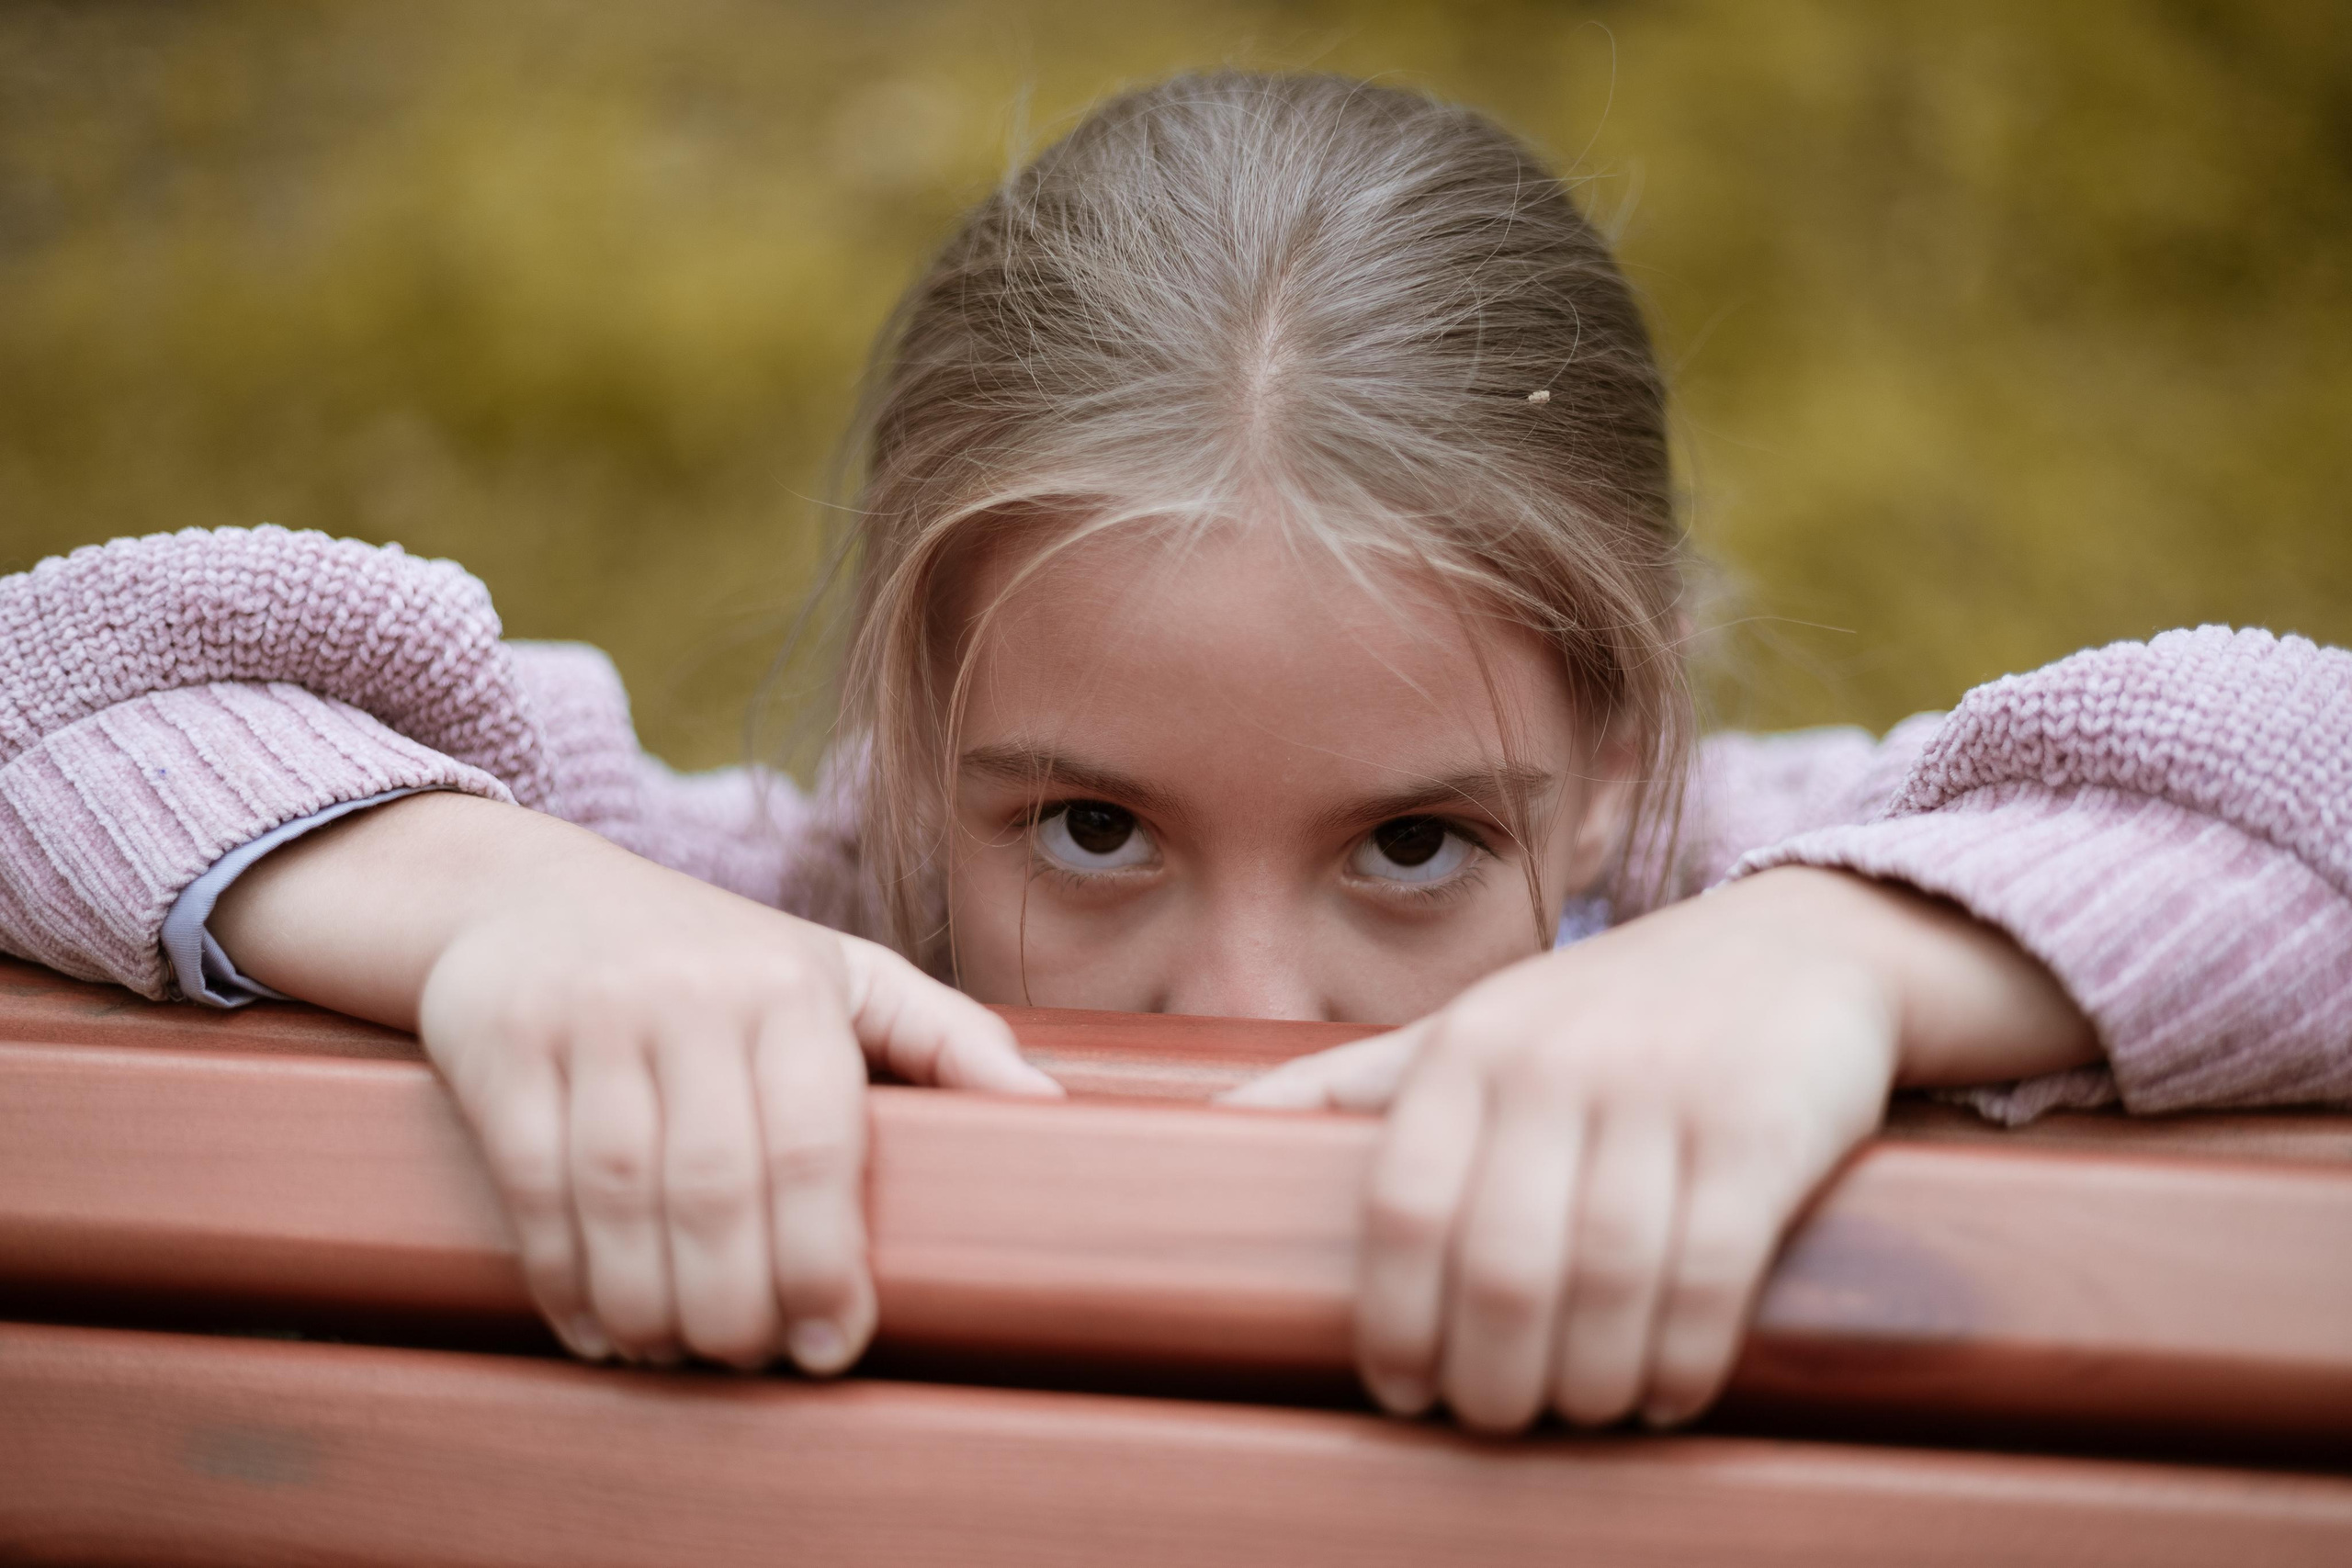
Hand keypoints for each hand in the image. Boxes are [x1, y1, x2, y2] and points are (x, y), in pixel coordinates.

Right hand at [213, 791, 1061, 1373]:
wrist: (523, 892)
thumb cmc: (711, 956)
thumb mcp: (839, 974)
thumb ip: (946, 1038)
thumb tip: (1052, 1111)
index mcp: (792, 984)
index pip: (815, 1141)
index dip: (823, 1259)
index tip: (833, 1343)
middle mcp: (691, 994)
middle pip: (717, 1184)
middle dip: (737, 1302)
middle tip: (752, 1360)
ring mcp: (591, 1017)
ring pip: (620, 1195)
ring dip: (652, 1305)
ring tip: (680, 1355)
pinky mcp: (501, 1043)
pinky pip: (535, 1184)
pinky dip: (567, 1277)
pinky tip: (602, 1327)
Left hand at [1222, 867, 2095, 1433]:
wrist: (1796, 947)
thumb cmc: (1602, 1017)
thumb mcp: (1465, 1028)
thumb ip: (1345, 1087)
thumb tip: (1193, 1133)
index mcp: (1463, 1050)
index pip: (1401, 1208)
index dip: (1395, 1321)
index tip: (1402, 1388)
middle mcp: (1552, 1063)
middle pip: (1500, 1264)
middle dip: (1493, 1376)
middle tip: (1497, 1417)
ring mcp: (1661, 1093)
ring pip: (1605, 1280)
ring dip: (1587, 1382)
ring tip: (1580, 1411)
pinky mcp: (1760, 1127)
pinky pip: (1709, 1273)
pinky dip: (1680, 1359)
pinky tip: (1664, 1391)